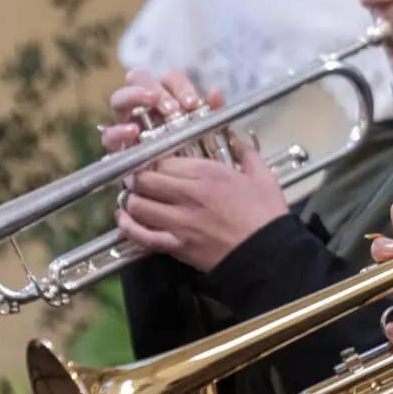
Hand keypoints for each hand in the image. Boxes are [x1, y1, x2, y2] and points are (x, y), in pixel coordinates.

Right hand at [101, 68, 225, 152]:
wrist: (182, 184)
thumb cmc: (196, 151)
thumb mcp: (208, 132)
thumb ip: (212, 112)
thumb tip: (216, 92)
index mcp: (168, 96)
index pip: (170, 78)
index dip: (181, 87)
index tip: (192, 104)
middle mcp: (143, 104)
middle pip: (139, 77)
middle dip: (155, 89)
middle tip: (171, 108)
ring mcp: (126, 121)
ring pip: (119, 98)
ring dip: (135, 97)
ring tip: (150, 110)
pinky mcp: (116, 144)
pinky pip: (109, 133)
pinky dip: (118, 130)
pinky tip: (134, 132)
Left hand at [116, 132, 289, 272]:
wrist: (268, 255)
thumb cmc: (266, 215)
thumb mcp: (263, 176)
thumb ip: (247, 153)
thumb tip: (236, 138)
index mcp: (207, 174)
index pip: (164, 161)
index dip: (156, 161)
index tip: (156, 164)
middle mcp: (187, 195)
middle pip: (145, 180)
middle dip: (137, 177)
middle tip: (139, 178)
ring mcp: (178, 222)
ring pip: (138, 204)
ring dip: (132, 199)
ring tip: (134, 197)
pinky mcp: (176, 245)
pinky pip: (142, 235)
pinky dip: (128, 226)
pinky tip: (124, 220)